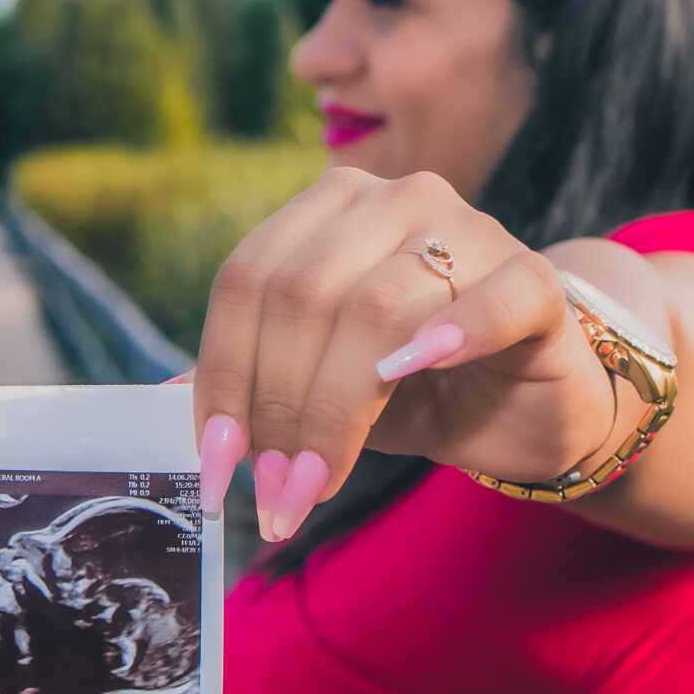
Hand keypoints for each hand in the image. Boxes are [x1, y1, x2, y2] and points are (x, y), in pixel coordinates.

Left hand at [190, 167, 619, 540]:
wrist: (527, 408)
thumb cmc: (412, 390)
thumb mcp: (314, 385)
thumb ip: (249, 382)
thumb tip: (158, 405)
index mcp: (329, 209)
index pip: (247, 280)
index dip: (222, 376)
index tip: (216, 467)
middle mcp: (396, 200)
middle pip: (302, 295)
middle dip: (276, 408)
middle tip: (271, 493)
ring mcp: (472, 230)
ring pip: (376, 307)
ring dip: (334, 412)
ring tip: (315, 485)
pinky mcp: (535, 279)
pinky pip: (490, 298)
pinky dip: (451, 335)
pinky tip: (413, 375)